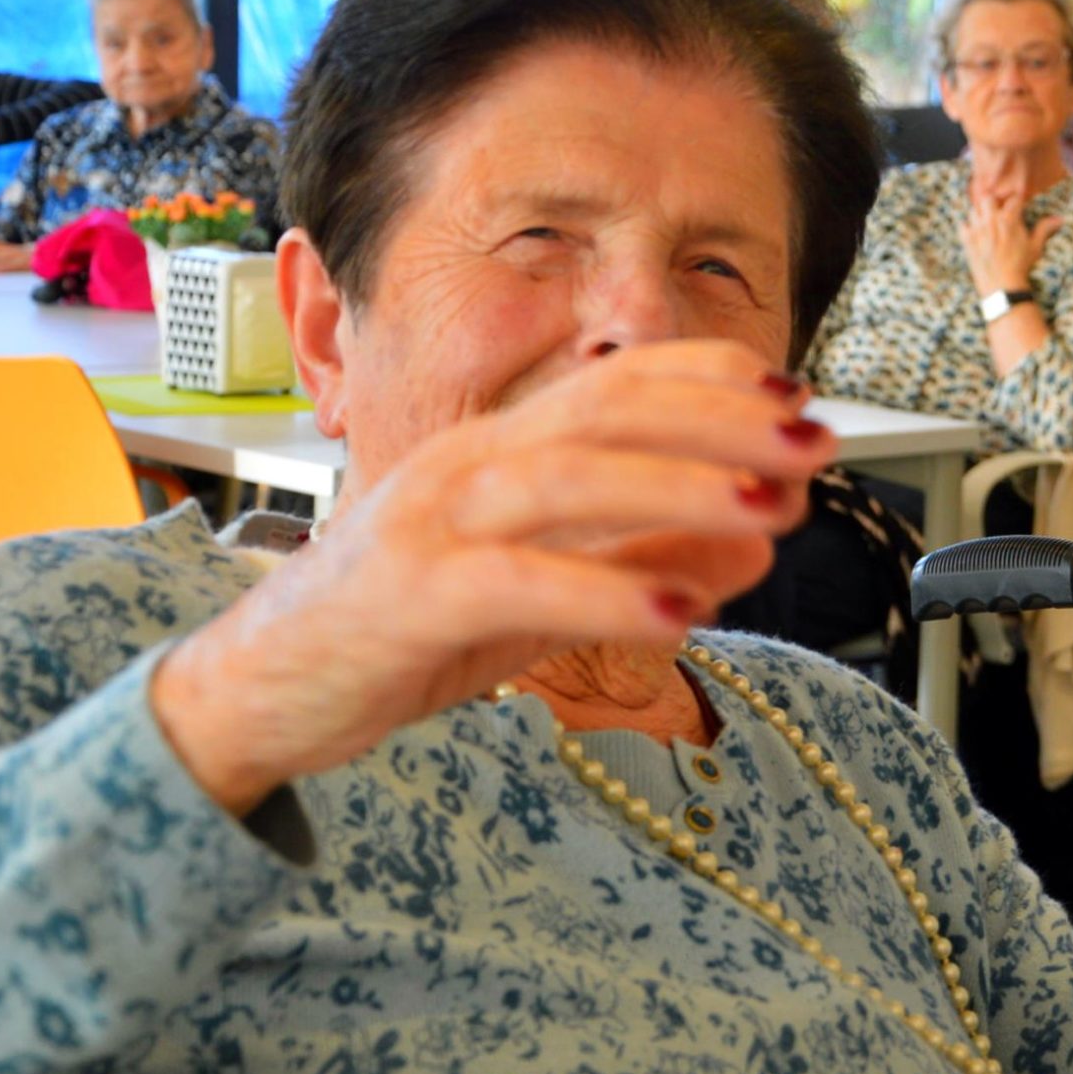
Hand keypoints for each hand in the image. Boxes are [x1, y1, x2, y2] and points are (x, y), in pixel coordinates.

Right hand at [149, 343, 836, 817]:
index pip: (617, 381)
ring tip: (769, 512)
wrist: (258, 694)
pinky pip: (515, 583)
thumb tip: (753, 541)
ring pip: (568, 480)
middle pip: (606, 413)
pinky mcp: (405, 598)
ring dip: (679, 490)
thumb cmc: (403, 630)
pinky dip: (603, 593)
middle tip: (814, 444)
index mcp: (500, 446)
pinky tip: (680, 614)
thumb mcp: (544, 594)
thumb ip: (639, 562)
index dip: (712, 379)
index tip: (800, 399)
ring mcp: (430, 523)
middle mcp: (467, 464)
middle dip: (722, 423)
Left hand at [959, 168, 1058, 296]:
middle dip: (994, 202)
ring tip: (987, 224)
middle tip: (998, 212)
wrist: (1003, 286)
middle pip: (988, 198)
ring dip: (980, 214)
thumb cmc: (1021, 266)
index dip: (1015, 201)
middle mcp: (991, 221)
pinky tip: (976, 235)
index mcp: (1009, 219)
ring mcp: (977, 230)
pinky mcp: (967, 241)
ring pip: (974, 210)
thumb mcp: (1035, 247)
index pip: (1012, 199)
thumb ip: (1044, 229)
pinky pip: (963, 225)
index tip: (1017, 206)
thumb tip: (1060, 219)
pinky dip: (968, 228)